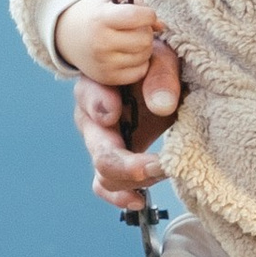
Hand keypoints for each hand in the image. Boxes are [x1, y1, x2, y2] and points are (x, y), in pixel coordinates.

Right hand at [54, 0, 169, 88]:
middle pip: (144, 39)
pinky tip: (128, 54)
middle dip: (146, 31)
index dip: (149, 15)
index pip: (137, 16)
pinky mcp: (107, 78)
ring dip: (144, 47)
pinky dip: (140, 63)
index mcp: (101, 18)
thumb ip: (137, 5)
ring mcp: (104, 63)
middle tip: (137, 29)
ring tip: (131, 40)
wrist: (68, 36)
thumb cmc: (96, 14)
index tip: (146, 15)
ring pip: (144, 55)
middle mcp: (101, 42)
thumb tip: (161, 26)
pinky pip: (139, 72)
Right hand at [72, 41, 180, 205]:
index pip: (89, 99)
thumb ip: (160, 74)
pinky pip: (106, 186)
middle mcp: (93, 120)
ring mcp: (102, 144)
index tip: (116, 111)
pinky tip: (139, 199)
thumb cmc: (153, 62)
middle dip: (129, 164)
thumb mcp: (160, 56)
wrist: (156, 75)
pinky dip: (121, 197)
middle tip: (159, 163)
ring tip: (166, 171)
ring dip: (136, 180)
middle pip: (100, 151)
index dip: (100, 107)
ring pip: (105, 175)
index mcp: (97, 86)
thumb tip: (161, 106)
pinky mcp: (115, 160)